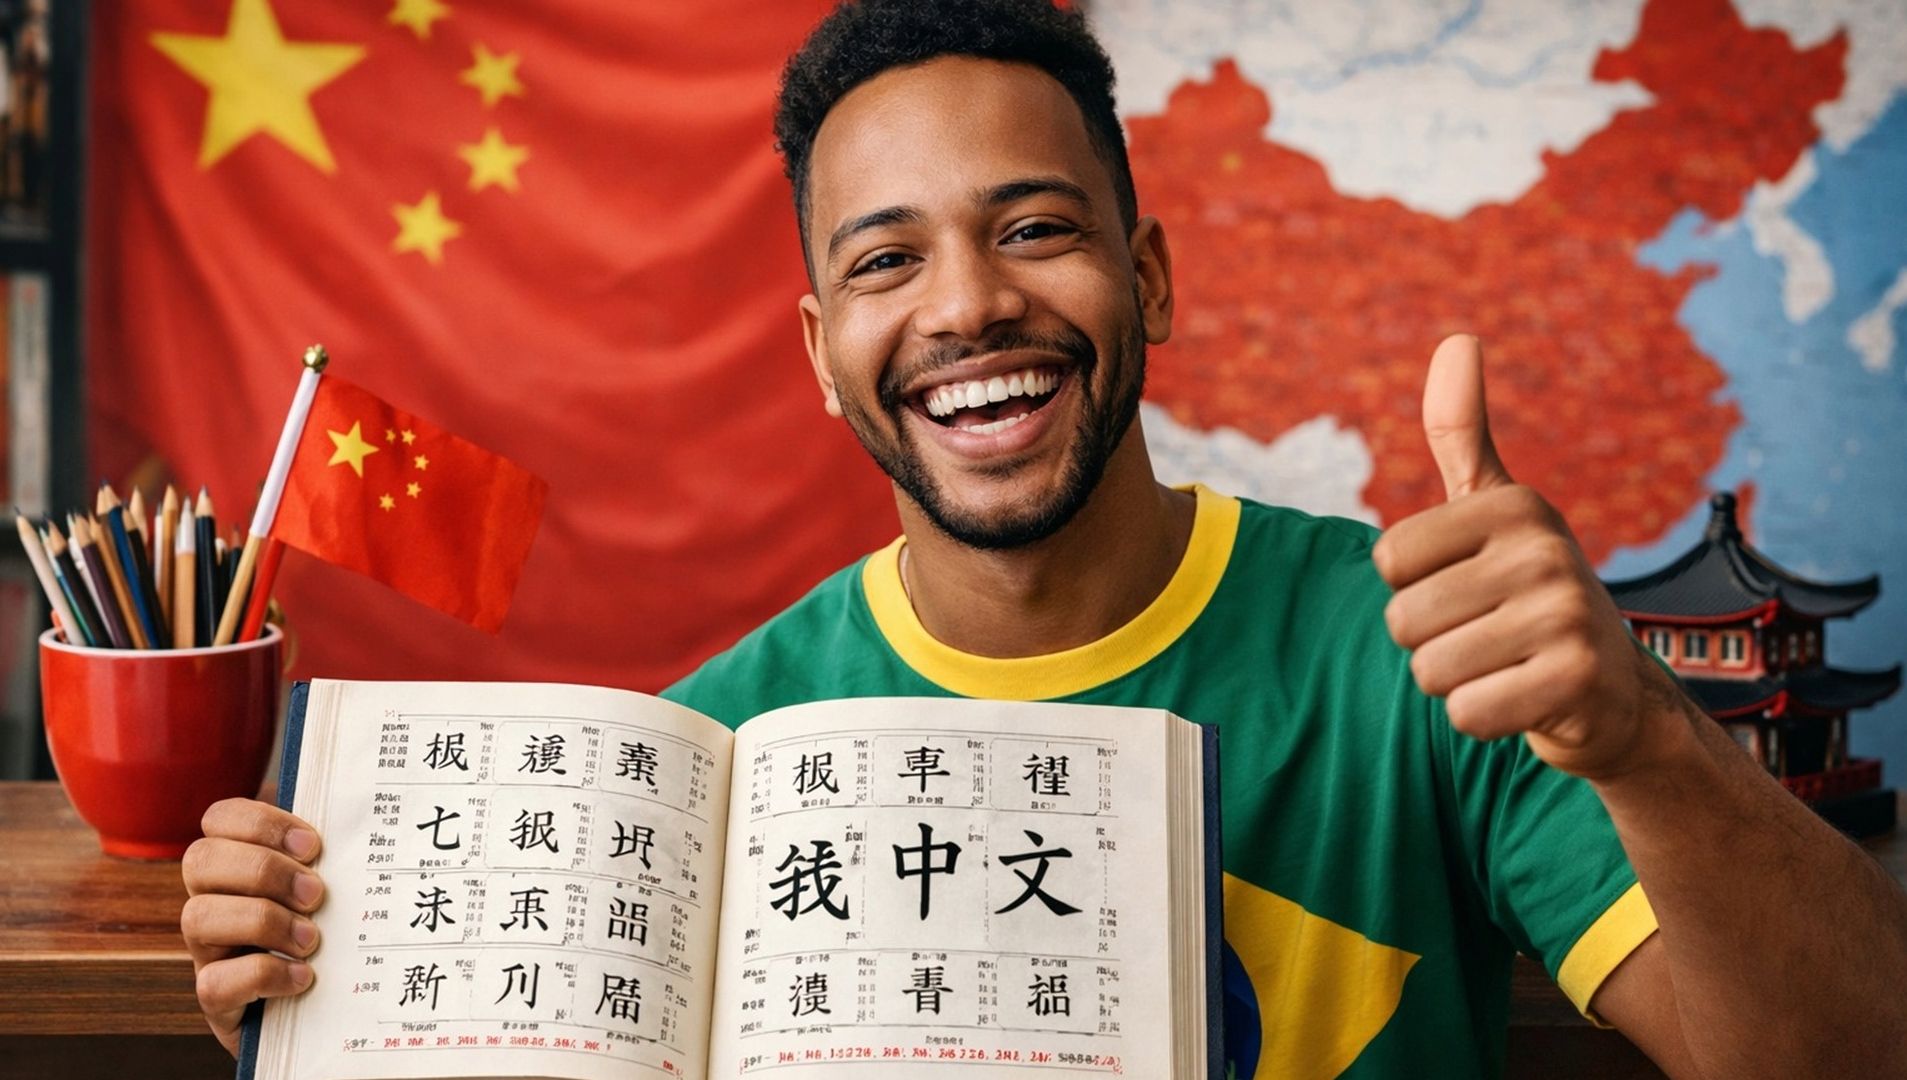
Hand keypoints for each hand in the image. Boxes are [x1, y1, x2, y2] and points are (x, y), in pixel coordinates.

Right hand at [180, 798, 325, 1055]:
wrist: (326, 1012)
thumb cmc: (334, 937)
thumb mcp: (335, 890)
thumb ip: (334, 857)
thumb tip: (361, 825)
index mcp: (239, 865)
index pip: (220, 819)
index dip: (261, 823)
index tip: (313, 845)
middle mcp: (214, 902)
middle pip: (200, 860)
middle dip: (264, 870)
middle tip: (316, 893)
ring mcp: (209, 952)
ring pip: (196, 917)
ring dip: (263, 921)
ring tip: (312, 939)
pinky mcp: (216, 1001)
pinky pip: (213, 983)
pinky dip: (264, 975)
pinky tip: (304, 976)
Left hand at [1373, 334, 1678, 779]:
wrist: (1610, 692)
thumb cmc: (1527, 593)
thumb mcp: (1495, 508)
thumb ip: (1462, 433)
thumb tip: (1458, 338)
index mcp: (1513, 505)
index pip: (1388, 560)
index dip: (1413, 587)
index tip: (1466, 586)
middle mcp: (1545, 550)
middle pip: (1403, 621)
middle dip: (1431, 642)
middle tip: (1486, 636)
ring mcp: (1566, 615)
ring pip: (1430, 670)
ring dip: (1456, 681)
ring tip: (1504, 664)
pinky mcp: (1575, 681)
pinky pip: (1466, 712)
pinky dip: (1482, 717)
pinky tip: (1522, 698)